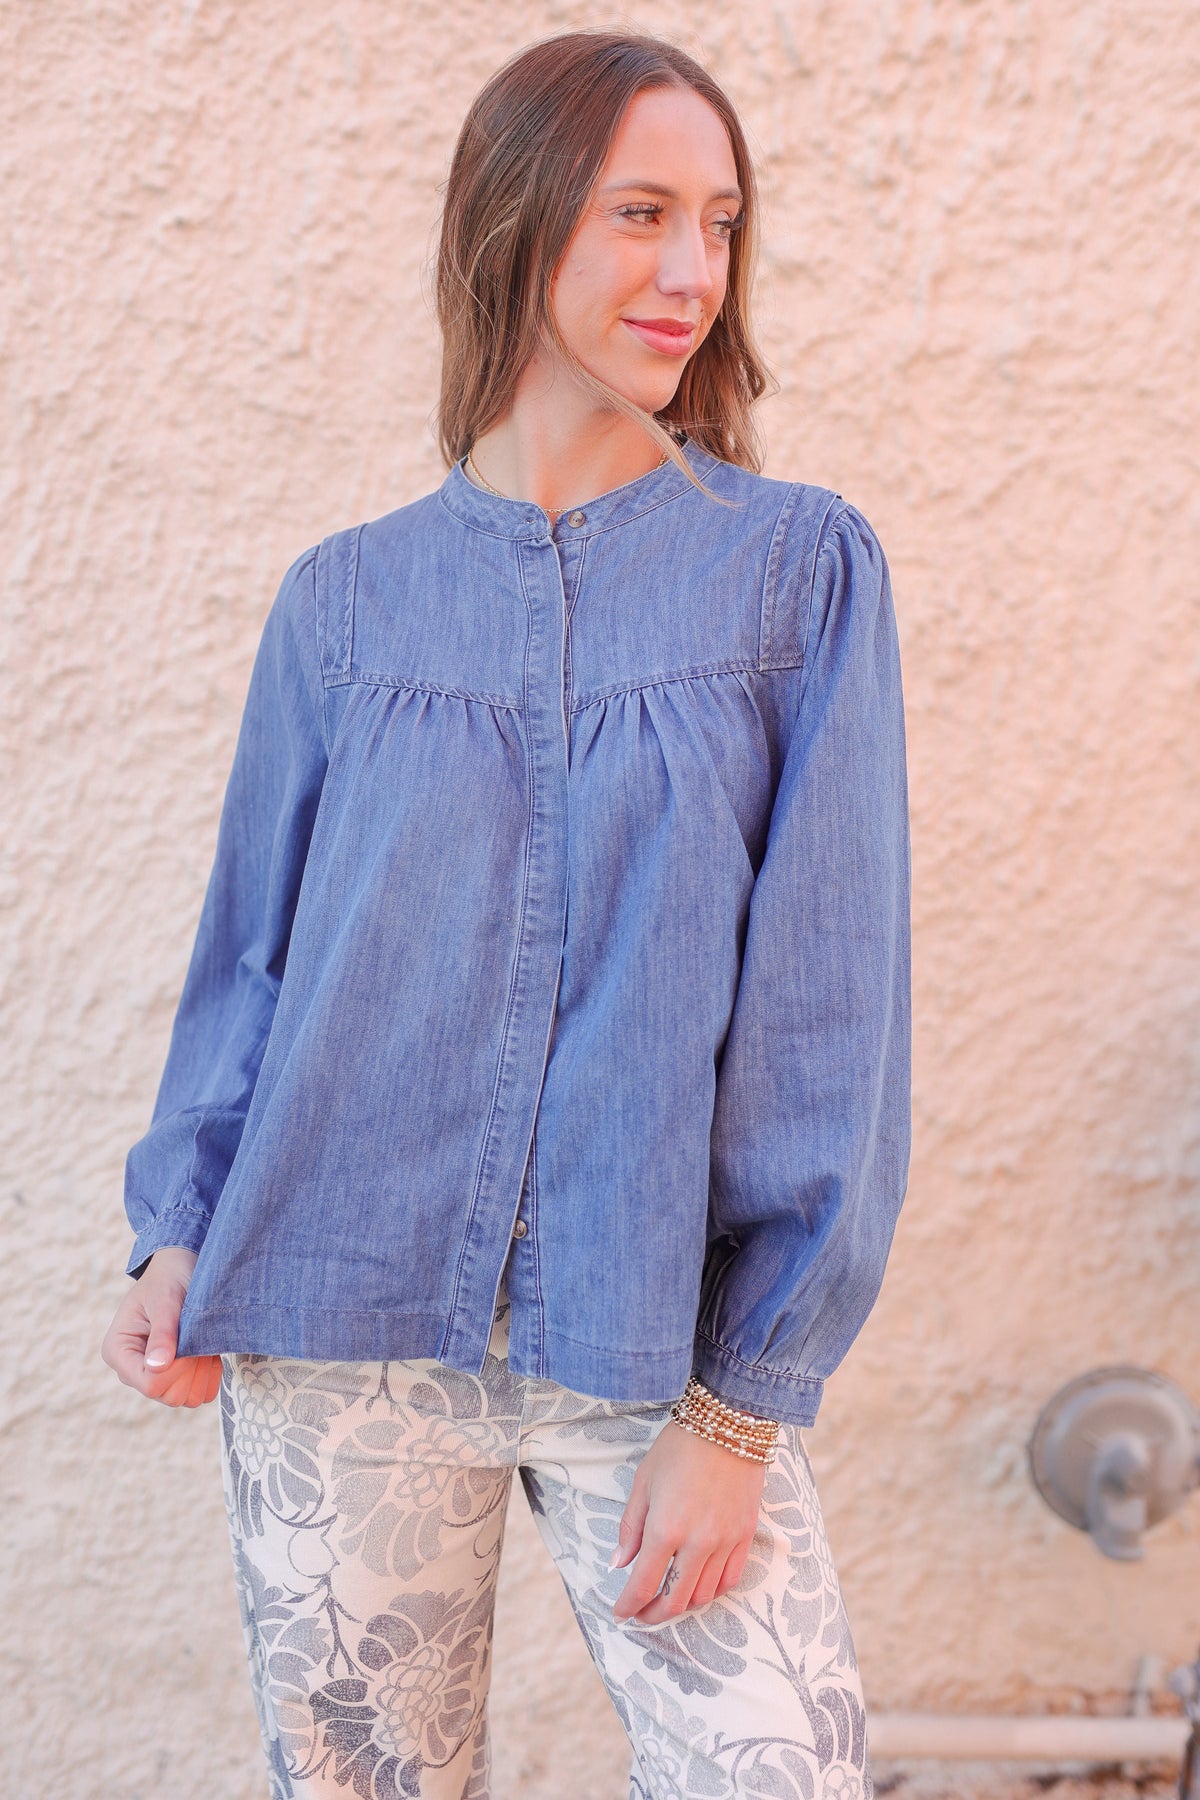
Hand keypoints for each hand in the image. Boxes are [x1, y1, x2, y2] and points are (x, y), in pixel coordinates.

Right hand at [101, 1246, 221, 1407]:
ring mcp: (154, 1377)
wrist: (181, 1271)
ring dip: (202, 1371)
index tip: (190, 1342)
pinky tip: (208, 1351)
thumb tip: (157, 1367)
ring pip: (185, 1398)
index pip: (149, 1384)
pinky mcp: (175, 1378)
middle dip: (190, 1369)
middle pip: (167, 1395)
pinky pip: (199, 1394)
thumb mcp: (165, 1300)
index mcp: (118, 1351)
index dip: (176, 1369)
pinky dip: (210, 1375)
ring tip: (201, 1342)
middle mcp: (132, 1370)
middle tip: (197, 1338)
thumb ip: (163, 1333)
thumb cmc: (168, 1279)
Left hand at [610, 1419, 766, 1625]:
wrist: (728, 1423)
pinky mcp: (746, 1536)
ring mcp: (725, 1542)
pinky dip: (713, 1591)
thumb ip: (630, 1527)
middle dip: (653, 1614)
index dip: (628, 1606)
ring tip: (668, 1598)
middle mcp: (697, 1544)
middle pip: (675, 1600)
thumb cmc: (679, 1448)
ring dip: (683, 1605)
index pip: (643, 1585)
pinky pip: (730, 1580)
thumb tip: (618, 1563)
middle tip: (641, 1613)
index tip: (619, 1614)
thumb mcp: (643, 1482)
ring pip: (704, 1596)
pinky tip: (699, 1585)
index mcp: (665, 1529)